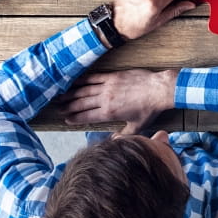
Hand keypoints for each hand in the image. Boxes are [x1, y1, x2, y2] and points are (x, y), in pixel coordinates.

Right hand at [58, 68, 178, 132]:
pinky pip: (94, 77)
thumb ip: (124, 135)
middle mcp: (105, 100)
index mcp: (109, 113)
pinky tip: (74, 82)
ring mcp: (108, 86)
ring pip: (84, 90)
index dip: (74, 118)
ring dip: (71, 94)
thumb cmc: (149, 109)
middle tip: (58, 109)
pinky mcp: (113, 76)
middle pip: (81, 104)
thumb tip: (114, 141)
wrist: (159, 89)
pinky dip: (82, 80)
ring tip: (60, 96)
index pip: (86, 117)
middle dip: (68, 107)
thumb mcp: (137, 127)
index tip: (66, 120)